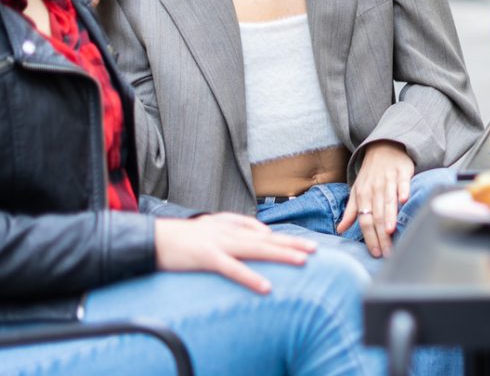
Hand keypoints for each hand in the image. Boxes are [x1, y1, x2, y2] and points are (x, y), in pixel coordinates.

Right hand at [155, 213, 315, 293]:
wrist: (153, 238)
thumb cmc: (183, 236)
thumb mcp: (213, 225)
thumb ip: (238, 225)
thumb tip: (263, 233)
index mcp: (231, 227)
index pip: (264, 233)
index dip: (285, 239)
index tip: (305, 245)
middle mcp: (229, 233)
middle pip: (267, 239)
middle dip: (292, 245)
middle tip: (315, 250)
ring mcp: (219, 244)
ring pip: (257, 249)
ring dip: (281, 256)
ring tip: (302, 262)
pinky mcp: (207, 257)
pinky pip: (233, 269)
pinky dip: (250, 277)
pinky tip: (266, 286)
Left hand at [336, 141, 413, 257]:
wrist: (383, 147)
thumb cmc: (370, 173)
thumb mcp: (357, 191)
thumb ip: (350, 211)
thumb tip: (340, 230)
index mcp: (362, 195)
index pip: (364, 220)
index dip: (369, 237)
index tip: (375, 252)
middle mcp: (374, 189)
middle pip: (377, 215)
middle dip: (381, 236)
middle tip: (387, 252)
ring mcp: (388, 179)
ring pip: (388, 201)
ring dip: (389, 217)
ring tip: (391, 233)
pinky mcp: (402, 171)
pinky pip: (403, 182)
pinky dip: (403, 190)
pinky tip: (405, 200)